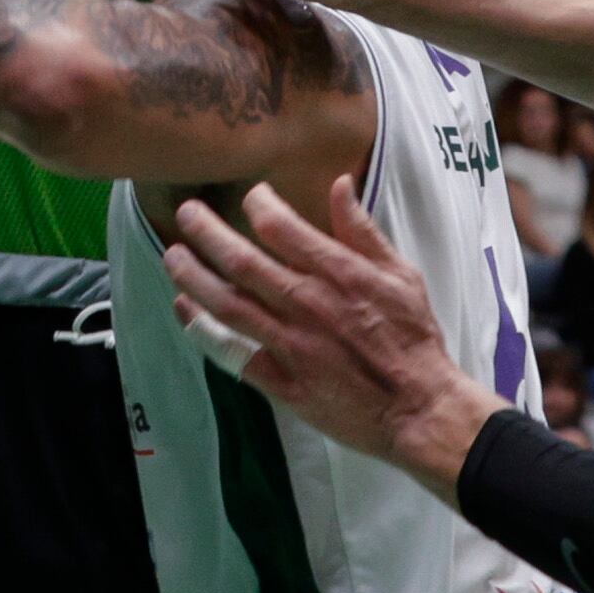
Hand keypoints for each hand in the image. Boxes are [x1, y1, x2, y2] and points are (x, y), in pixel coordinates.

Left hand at [163, 180, 498, 488]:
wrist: (420, 409)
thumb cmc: (413, 339)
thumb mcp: (401, 275)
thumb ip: (363, 231)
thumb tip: (338, 183)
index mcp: (340, 275)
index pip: (282, 228)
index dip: (258, 204)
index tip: (249, 196)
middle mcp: (309, 305)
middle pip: (242, 262)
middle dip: (206, 232)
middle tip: (186, 213)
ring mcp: (293, 346)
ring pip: (228, 305)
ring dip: (193, 278)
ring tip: (172, 256)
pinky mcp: (284, 383)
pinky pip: (234, 354)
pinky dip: (205, 332)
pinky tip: (186, 311)